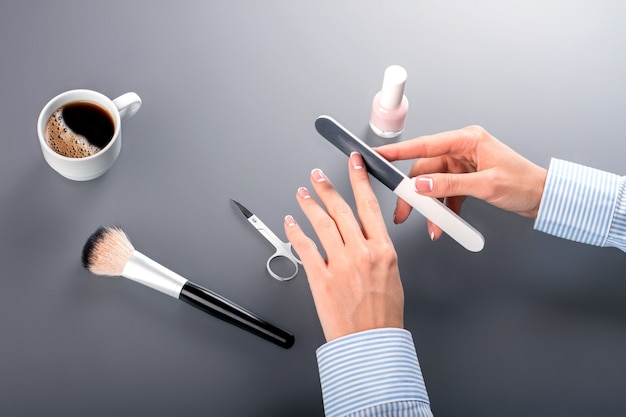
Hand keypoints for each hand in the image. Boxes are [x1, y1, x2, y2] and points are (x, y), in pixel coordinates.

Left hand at [284, 152, 403, 341]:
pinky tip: (291, 223)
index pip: (369, 205)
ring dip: (309, 205)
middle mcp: (361, 253)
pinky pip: (305, 248)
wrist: (371, 343)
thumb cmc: (383, 316)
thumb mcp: (393, 277)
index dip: (359, 179)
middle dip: (327, 189)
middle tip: (317, 177)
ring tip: (302, 193)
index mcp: (383, 250)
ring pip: (322, 224)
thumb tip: (367, 239)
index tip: (354, 164)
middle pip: (341, 210)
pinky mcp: (321, 278)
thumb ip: (379, 253)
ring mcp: (340, 264)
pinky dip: (296, 232)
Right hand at [375, 125, 547, 240]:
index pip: (424, 145)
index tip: (379, 155)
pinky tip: (443, 224)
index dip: (398, 151)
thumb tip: (422, 185)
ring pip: (433, 185)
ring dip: (430, 207)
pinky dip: (443, 210)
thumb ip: (450, 185)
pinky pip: (445, 194)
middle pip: (425, 170)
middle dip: (414, 194)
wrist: (544, 198)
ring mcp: (463, 165)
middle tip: (404, 212)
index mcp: (467, 140)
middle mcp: (462, 150)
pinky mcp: (465, 179)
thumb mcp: (486, 185)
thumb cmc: (524, 183)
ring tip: (430, 226)